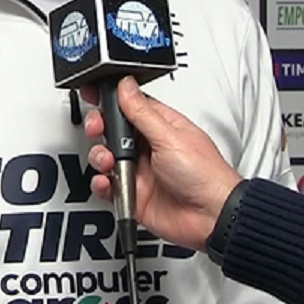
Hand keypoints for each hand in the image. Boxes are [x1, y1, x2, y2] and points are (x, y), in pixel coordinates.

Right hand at [80, 77, 242, 251]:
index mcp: (161, 126)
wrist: (211, 218)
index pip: (129, 105)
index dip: (110, 99)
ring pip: (106, 156)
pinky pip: (107, 185)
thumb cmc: (205, 175)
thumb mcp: (169, 137)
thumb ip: (142, 112)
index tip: (93, 94)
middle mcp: (149, 146)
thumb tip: (126, 85)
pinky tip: (108, 181)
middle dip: (100, 126)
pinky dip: (101, 183)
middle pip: (112, 129)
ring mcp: (140, 170)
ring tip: (109, 161)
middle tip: (98, 128)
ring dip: (100, 156)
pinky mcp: (132, 194)